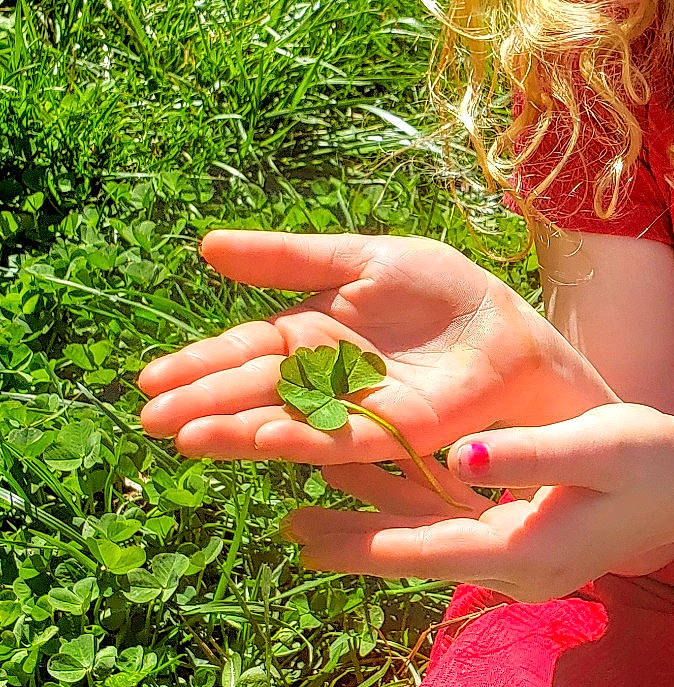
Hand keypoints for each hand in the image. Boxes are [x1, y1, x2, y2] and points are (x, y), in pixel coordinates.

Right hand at [137, 231, 600, 482]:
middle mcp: (323, 377)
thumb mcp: (362, 259)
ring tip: (186, 437)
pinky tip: (261, 440)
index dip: (196, 366)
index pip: (240, 350)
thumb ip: (290, 258)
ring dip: (235, 430)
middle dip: (201, 404)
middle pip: (251, 391)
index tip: (148, 381)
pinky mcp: (394, 430)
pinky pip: (338, 438)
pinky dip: (299, 439)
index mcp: (309, 333)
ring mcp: (354, 408)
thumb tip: (206, 247)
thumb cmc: (444, 292)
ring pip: (283, 421)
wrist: (511, 328)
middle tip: (149, 419)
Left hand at [280, 405, 673, 598]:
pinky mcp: (521, 546)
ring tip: (306, 506)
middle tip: (287, 531)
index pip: (428, 551)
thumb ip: (524, 453)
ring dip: (375, 522)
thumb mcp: (594, 445)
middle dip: (353, 542)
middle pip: (418, 555)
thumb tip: (456, 458)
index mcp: (527, 552)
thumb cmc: (650, 458)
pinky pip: (453, 530)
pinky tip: (372, 483)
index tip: (306, 542)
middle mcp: (516, 570)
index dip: (364, 543)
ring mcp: (518, 563)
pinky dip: (412, 509)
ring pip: (430, 541)